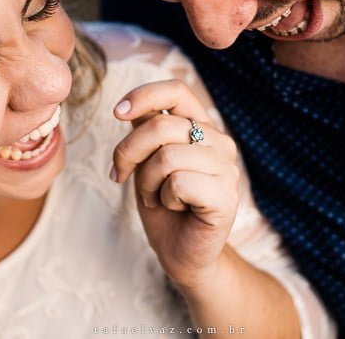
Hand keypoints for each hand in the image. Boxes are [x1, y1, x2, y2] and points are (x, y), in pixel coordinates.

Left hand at [109, 79, 240, 288]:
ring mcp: (227, 168)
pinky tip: (176, 208)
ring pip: (167, 157)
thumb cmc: (163, 205)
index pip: (176, 91)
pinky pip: (179, 183)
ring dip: (148, 182)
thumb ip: (146, 131)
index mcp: (202, 127)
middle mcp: (220, 142)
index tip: (117, 113)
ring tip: (157, 196)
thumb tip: (127, 107)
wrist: (181, 253)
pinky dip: (165, 198)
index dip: (143, 95)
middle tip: (122, 175)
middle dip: (128, 152)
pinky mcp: (226, 196)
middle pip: (161, 126)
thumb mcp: (147, 160)